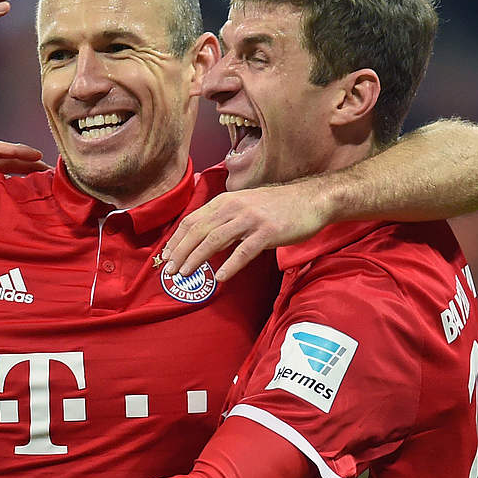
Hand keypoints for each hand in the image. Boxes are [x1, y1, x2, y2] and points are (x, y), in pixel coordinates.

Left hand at [162, 181, 329, 281]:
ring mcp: (251, 219)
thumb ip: (224, 218)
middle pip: (198, 231)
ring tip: (185, 274)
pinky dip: (229, 265)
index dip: (176, 240)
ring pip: (215, 240)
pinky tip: (220, 277)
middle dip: (180, 252)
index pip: (191, 220)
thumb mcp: (245, 205)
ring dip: (196, 258)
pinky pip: (243, 251)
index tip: (165, 256)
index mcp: (225, 201)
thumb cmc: (277, 206)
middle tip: (169, 270)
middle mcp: (234, 207)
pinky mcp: (267, 232)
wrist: (312, 199)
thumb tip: (201, 237)